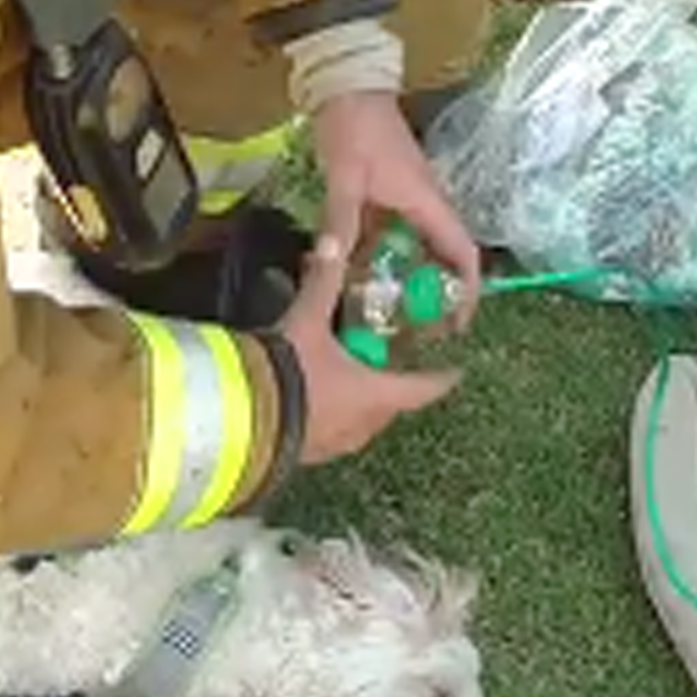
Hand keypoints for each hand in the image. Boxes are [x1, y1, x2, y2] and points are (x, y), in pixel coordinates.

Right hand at [278, 235, 460, 464]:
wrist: (242, 419)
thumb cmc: (289, 373)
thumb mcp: (308, 322)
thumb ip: (323, 282)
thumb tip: (333, 241)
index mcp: (376, 395)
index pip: (422, 389)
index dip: (440, 378)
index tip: (455, 371)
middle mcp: (363, 425)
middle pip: (393, 407)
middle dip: (397, 387)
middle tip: (395, 366)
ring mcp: (336, 445)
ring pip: (363, 423)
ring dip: (364, 404)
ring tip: (355, 380)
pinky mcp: (308, 454)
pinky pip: (333, 434)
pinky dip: (335, 416)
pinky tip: (317, 401)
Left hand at [311, 90, 482, 331]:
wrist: (348, 85)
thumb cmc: (354, 127)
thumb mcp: (345, 178)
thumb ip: (340, 221)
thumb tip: (330, 263)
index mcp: (427, 203)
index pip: (463, 254)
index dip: (468, 291)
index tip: (458, 324)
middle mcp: (426, 204)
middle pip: (445, 257)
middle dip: (437, 295)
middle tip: (416, 328)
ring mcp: (409, 198)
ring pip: (419, 247)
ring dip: (410, 277)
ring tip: (389, 311)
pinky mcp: (391, 193)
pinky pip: (396, 234)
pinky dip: (386, 256)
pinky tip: (362, 276)